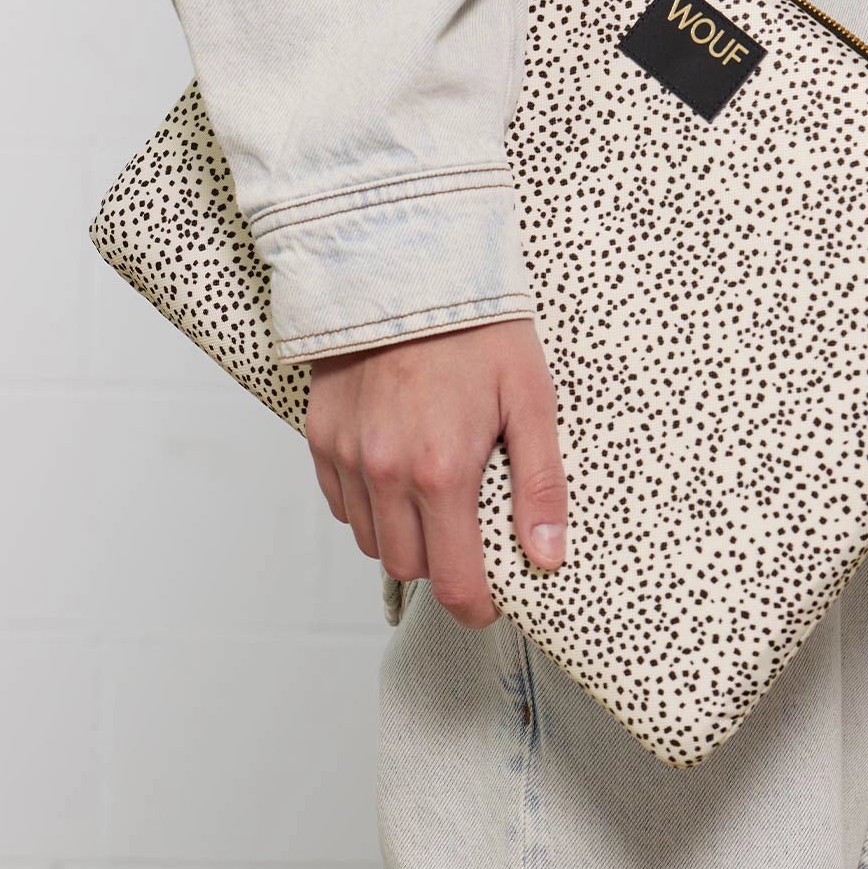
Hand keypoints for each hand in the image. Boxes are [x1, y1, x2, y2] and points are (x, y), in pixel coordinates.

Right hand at [305, 317, 567, 627]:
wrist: (405, 261)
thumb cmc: (478, 327)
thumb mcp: (530, 399)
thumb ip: (541, 485)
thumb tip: (547, 557)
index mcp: (441, 472)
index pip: (451, 581)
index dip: (474, 607)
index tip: (490, 603)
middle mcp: (384, 473)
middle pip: (408, 566)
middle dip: (442, 564)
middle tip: (470, 533)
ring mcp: (346, 456)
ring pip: (370, 539)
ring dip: (404, 534)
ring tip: (436, 495)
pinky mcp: (319, 436)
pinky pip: (342, 502)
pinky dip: (370, 504)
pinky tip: (399, 471)